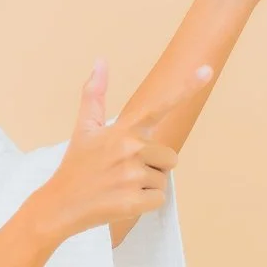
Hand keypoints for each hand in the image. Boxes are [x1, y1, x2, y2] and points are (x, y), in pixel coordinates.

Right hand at [32, 57, 213, 241]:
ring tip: (119, 186)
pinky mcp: (133, 201)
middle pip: (169, 157)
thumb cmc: (76, 166)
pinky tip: (121, 200)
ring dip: (146, 186)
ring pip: (163, 179)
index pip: (159, 105)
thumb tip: (100, 61)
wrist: (59, 205)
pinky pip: (158, 199)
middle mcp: (130, 149)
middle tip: (122, 172)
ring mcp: (131, 176)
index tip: (207, 70)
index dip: (186, 87)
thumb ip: (94, 94)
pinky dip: (144, 204)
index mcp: (122, 131)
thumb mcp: (83, 129)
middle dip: (152, 167)